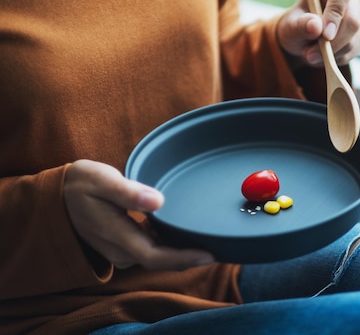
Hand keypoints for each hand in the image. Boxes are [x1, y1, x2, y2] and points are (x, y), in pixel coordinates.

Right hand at [64, 159, 213, 270]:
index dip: (183, 258)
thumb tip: (158, 201)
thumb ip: (129, 193)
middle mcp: (120, 248)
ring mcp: (120, 249)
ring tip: (208, 240)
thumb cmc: (81, 183)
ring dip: (180, 252)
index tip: (209, 254)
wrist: (57, 195)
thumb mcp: (102, 180)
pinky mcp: (122, 244)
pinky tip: (184, 233)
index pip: (155, 256)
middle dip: (189, 257)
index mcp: (117, 234)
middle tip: (220, 248)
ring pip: (156, 256)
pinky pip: (150, 250)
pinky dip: (169, 245)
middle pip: (160, 260)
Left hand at [277, 0, 359, 67]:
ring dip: (331, 54)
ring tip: (311, 54)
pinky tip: (323, 55)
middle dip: (332, 44)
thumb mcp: (290, 26)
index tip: (325, 35)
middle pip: (353, 21)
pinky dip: (336, 58)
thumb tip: (315, 26)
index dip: (336, 13)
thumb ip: (300, 25)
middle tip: (311, 55)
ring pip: (353, 40)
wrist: (302, 38)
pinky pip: (353, 51)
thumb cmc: (296, 26)